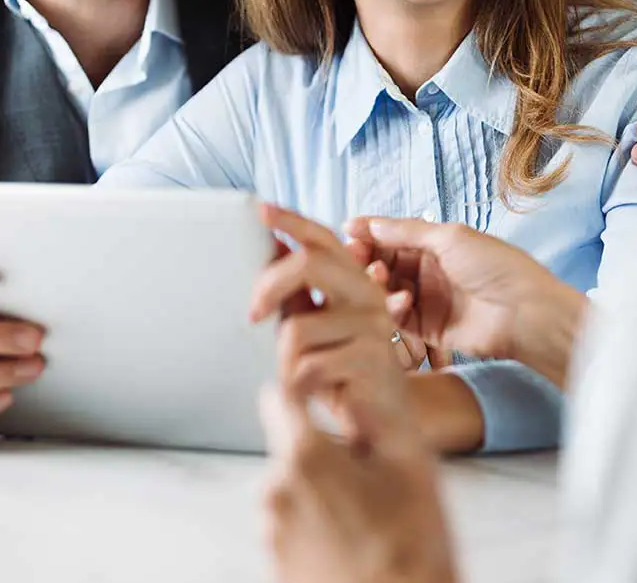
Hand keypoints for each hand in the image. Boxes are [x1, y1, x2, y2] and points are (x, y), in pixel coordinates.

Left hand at [250, 204, 409, 444]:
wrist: (384, 428)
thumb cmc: (343, 377)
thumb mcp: (314, 329)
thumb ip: (296, 293)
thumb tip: (269, 247)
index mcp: (354, 280)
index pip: (322, 239)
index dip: (291, 221)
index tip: (259, 208)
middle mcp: (368, 293)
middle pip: (308, 262)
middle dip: (269, 285)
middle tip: (252, 314)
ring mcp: (374, 323)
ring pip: (297, 327)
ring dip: (283, 361)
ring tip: (296, 378)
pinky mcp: (373, 356)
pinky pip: (309, 365)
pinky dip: (297, 385)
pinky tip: (310, 395)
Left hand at [260, 383, 458, 582]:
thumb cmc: (412, 542)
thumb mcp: (412, 464)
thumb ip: (376, 415)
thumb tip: (352, 395)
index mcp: (306, 457)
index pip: (278, 397)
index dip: (298, 387)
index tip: (316, 393)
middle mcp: (275, 490)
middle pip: (290, 446)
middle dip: (321, 451)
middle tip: (365, 478)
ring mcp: (270, 531)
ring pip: (291, 485)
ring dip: (316, 489)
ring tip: (361, 517)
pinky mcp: (274, 562)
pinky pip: (289, 522)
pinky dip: (311, 522)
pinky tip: (348, 540)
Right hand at [346, 218, 584, 389]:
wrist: (527, 314)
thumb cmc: (497, 267)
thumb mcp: (449, 237)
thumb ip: (406, 232)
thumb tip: (367, 222)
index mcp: (436, 243)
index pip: (391, 236)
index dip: (368, 234)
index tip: (347, 233)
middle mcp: (428, 270)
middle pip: (383, 263)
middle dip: (366, 260)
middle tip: (356, 258)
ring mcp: (428, 300)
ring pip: (386, 291)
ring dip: (377, 284)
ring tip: (380, 278)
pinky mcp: (429, 330)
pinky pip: (398, 320)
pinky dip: (392, 310)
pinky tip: (400, 302)